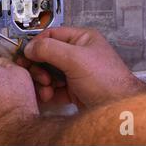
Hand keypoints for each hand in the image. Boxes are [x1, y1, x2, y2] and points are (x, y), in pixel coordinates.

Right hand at [18, 27, 145, 106]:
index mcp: (82, 39)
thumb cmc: (107, 81)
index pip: (51, 35)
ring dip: (42, 81)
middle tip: (38, 76)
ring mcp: (75, 72)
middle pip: (47, 55)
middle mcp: (78, 54)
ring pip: (48, 72)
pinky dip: (47, 92)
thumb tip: (29, 47)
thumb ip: (50, 49)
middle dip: (39, 66)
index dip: (37, 44)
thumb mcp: (75, 59)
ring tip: (46, 89)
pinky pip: (53, 87)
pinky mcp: (73, 89)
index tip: (26, 54)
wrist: (119, 110)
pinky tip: (48, 96)